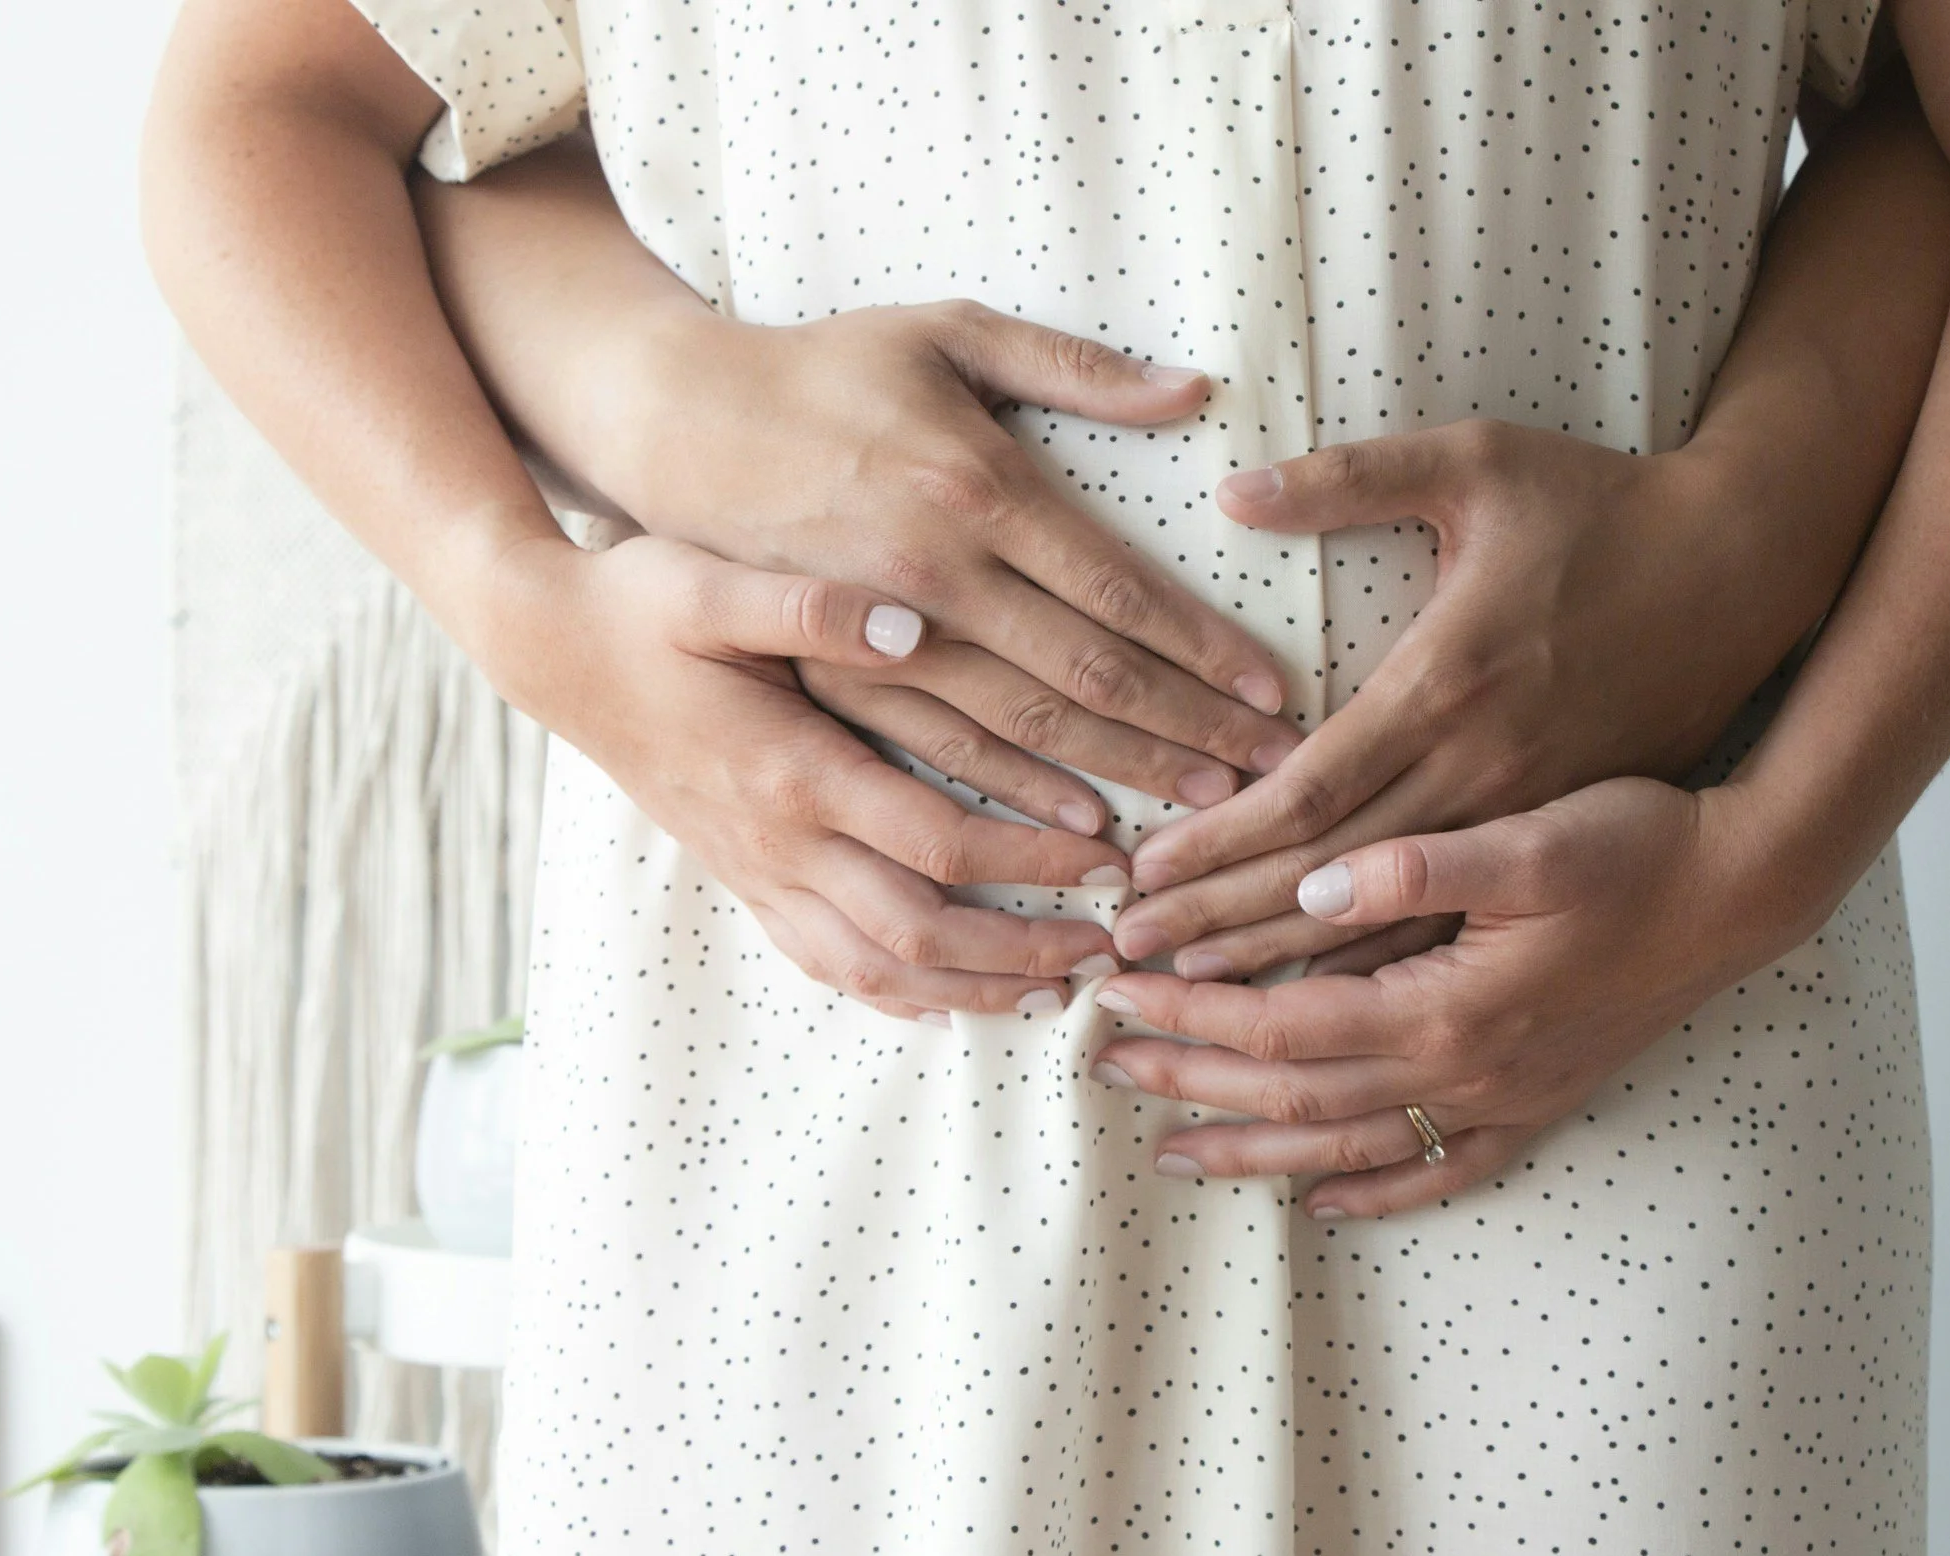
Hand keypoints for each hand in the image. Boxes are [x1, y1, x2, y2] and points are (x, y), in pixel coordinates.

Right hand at [472, 532, 1129, 1020]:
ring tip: (1049, 993)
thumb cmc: (635, 605)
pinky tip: (946, 999)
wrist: (547, 650)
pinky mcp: (740, 877)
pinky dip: (893, 993)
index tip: (1111, 857)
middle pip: (919, 934)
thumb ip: (812, 607)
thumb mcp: (712, 583)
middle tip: (1106, 948)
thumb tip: (913, 623)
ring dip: (968, 991)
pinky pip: (823, 963)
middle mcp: (777, 841)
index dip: (1033, 861)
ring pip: (873, 971)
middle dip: (1021, 953)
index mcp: (791, 771)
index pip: (939, 843)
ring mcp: (755, 871)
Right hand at [566, 298, 1303, 812]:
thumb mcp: (945, 330)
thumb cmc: (823, 369)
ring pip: (1021, 737)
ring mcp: (880, 640)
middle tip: (1273, 775)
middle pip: (1086, 680)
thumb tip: (1192, 390)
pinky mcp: (834, 678)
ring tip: (1203, 813)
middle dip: (1189, 731)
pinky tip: (1078, 831)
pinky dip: (1012, 803)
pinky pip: (937, 757)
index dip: (1203, 649)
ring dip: (1119, 778)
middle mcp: (934, 578)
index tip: (1274, 692)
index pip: (1117, 592)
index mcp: (974, 489)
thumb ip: (1071, 365)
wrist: (675, 427)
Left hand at [1087, 778, 1816, 1215]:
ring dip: (1256, 1149)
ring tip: (1174, 1152)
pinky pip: (1443, 1170)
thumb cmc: (1638, 846)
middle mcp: (1465, 1072)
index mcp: (1445, 1006)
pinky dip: (1378, 1193)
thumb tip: (1311, 886)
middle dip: (1193, 1079)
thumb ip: (1414, 867)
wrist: (1746, 891)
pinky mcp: (1539, 1103)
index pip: (1279, 1023)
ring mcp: (1503, 1099)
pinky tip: (1325, 1202)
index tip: (1116, 991)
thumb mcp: (1529, 835)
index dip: (1190, 1011)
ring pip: (1350, 1147)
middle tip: (1104, 1066)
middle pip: (1294, 1095)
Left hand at [1111, 420, 1844, 976]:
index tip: (1139, 876)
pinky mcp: (1556, 842)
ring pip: (1387, 928)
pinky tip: (1316, 1011)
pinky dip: (1381, 969)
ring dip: (1283, 966)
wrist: (1752, 573)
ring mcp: (1524, 822)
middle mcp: (1480, 773)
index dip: (1215, 844)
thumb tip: (1232, 489)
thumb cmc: (1605, 507)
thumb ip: (1351, 479)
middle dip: (1218, 923)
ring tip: (1189, 995)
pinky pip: (1456, 933)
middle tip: (1124, 957)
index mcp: (1447, 688)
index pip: (1305, 793)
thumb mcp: (1480, 461)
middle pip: (1325, 880)